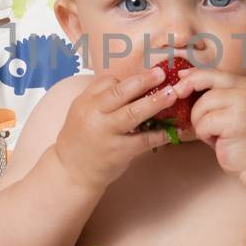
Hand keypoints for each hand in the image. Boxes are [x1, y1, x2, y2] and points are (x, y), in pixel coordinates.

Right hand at [54, 66, 184, 190]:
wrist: (70, 172)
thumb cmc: (82, 139)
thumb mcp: (83, 113)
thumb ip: (103, 99)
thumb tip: (135, 86)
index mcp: (85, 102)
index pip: (108, 82)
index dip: (130, 79)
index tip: (149, 76)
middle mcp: (94, 115)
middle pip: (120, 92)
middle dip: (143, 81)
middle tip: (162, 73)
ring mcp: (106, 133)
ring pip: (133, 113)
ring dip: (155, 102)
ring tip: (172, 94)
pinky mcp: (118, 152)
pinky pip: (143, 140)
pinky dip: (160, 134)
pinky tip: (174, 130)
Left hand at [172, 68, 245, 172]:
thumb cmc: (239, 137)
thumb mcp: (227, 109)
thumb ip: (212, 93)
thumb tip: (183, 76)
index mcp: (243, 83)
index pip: (211, 72)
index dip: (192, 76)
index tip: (179, 83)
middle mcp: (245, 88)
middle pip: (204, 80)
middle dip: (187, 90)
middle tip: (180, 101)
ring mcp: (243, 103)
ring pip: (202, 104)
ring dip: (199, 122)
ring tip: (211, 133)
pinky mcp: (236, 120)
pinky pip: (205, 123)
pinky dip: (204, 134)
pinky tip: (217, 140)